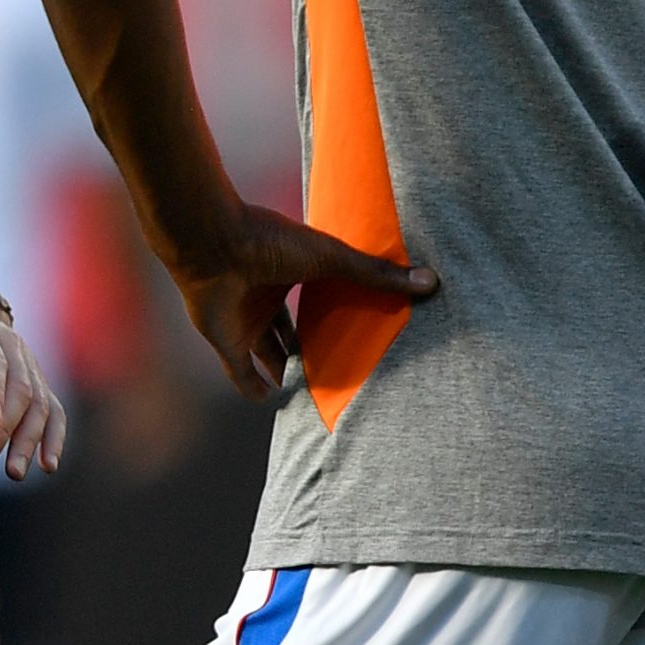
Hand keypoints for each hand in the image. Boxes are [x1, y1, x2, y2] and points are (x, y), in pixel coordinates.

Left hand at [0, 282, 68, 480]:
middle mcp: (14, 347)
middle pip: (20, 389)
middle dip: (6, 428)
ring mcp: (30, 366)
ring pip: (40, 404)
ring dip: (30, 440)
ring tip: (14, 473)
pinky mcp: (38, 384)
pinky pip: (53, 411)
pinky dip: (54, 437)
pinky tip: (47, 466)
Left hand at [168, 202, 437, 403]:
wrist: (214, 243)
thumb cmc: (270, 240)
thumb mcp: (331, 258)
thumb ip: (375, 274)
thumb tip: (430, 282)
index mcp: (287, 272)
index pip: (312, 298)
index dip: (329, 315)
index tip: (355, 332)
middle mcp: (263, 297)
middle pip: (287, 330)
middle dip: (306, 348)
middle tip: (335, 368)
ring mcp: (242, 320)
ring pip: (265, 352)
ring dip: (283, 369)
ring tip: (310, 391)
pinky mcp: (225, 341)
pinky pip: (240, 373)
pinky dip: (255, 389)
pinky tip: (273, 403)